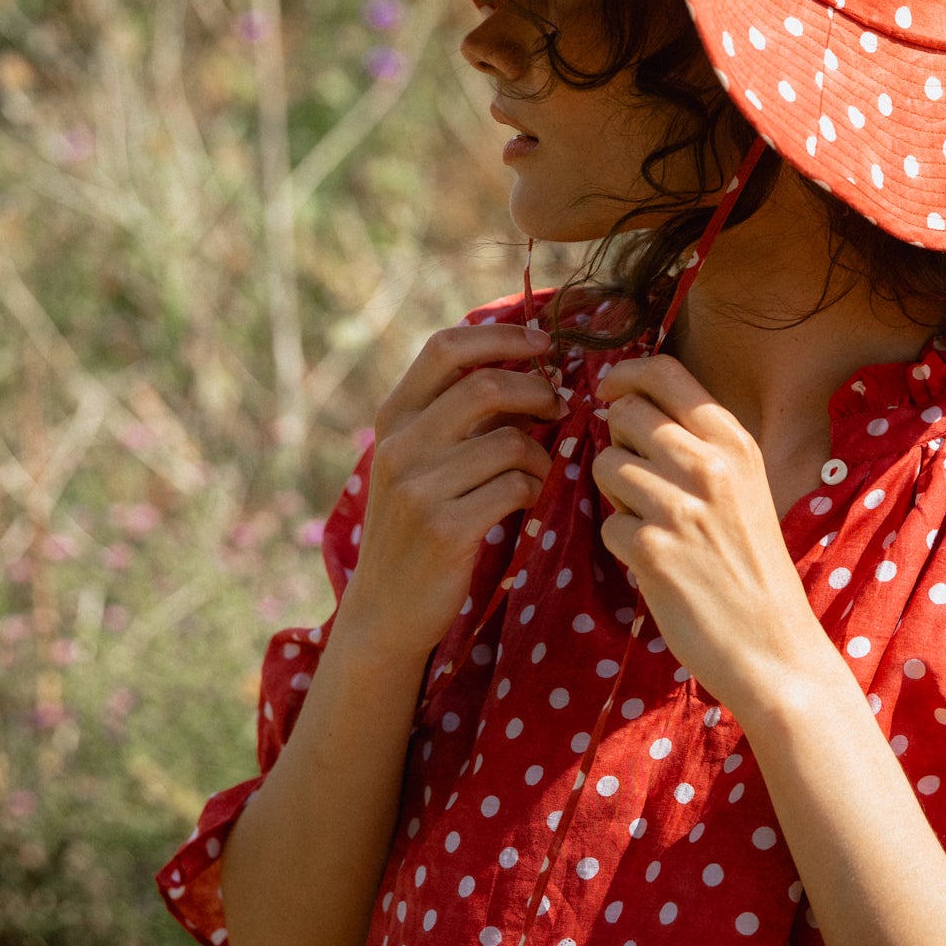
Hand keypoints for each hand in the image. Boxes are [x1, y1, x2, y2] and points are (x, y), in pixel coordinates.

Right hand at [341, 323, 569, 662]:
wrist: (386, 609)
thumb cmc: (417, 524)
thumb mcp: (419, 461)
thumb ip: (459, 416)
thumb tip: (531, 367)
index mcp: (393, 417)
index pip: (445, 347)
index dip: (501, 337)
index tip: (542, 343)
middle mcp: (399, 446)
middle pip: (485, 386)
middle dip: (537, 391)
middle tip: (559, 407)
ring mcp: (418, 488)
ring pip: (511, 441)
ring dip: (541, 454)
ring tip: (538, 472)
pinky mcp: (445, 529)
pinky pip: (516, 487)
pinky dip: (535, 489)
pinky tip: (527, 502)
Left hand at [591, 354, 825, 717]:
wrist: (774, 647)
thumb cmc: (752, 565)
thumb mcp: (744, 486)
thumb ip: (699, 444)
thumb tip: (629, 407)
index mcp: (734, 441)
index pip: (664, 372)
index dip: (625, 375)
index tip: (610, 392)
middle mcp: (709, 465)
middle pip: (625, 412)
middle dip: (618, 441)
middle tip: (639, 478)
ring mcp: (680, 507)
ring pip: (606, 464)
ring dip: (615, 494)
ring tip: (651, 523)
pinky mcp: (653, 550)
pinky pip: (607, 522)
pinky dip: (621, 542)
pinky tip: (654, 562)